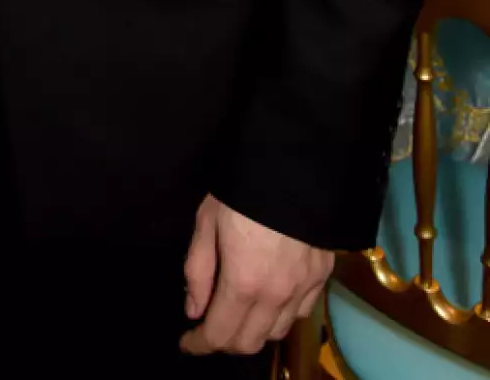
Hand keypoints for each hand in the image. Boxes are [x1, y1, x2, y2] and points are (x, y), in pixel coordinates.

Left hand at [181, 194, 332, 357]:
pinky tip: (269, 301)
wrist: (294, 164)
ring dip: (254, 332)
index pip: (220, 334)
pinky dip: (280, 316)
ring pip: (277, 332)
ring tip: (238, 314)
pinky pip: (300, 313)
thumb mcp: (207, 221)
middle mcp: (276, 295)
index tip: (188, 343)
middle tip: (209, 328)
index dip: (200, 344)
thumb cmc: (241, 189)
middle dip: (225, 342)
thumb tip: (194, 309)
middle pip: (250, 343)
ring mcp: (304, 288)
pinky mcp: (322, 276)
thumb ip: (198, 270)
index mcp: (243, 283)